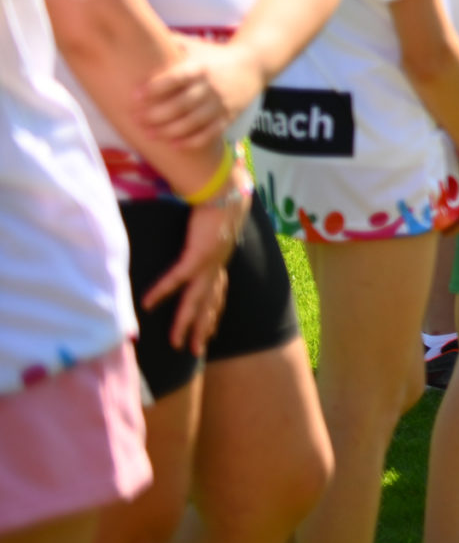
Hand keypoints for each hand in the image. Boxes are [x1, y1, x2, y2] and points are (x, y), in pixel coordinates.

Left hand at [139, 37, 263, 141]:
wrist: (254, 65)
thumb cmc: (215, 56)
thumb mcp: (196, 46)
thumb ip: (172, 43)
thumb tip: (141, 34)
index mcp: (201, 67)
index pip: (176, 78)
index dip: (155, 88)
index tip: (135, 96)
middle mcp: (212, 86)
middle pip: (182, 104)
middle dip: (156, 114)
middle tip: (136, 119)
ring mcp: (222, 103)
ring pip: (193, 122)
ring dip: (169, 131)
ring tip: (149, 135)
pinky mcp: (229, 116)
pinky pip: (210, 132)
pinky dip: (192, 141)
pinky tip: (174, 145)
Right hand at [142, 182, 246, 353]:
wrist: (227, 190)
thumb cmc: (218, 205)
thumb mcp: (211, 229)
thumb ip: (201, 240)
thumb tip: (193, 242)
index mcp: (220, 263)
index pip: (218, 295)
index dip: (213, 314)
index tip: (210, 331)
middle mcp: (217, 268)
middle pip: (209, 306)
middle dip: (202, 329)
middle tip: (195, 352)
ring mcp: (209, 264)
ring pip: (196, 301)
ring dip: (186, 323)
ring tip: (176, 343)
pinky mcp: (198, 254)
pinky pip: (177, 278)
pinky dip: (162, 290)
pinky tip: (148, 303)